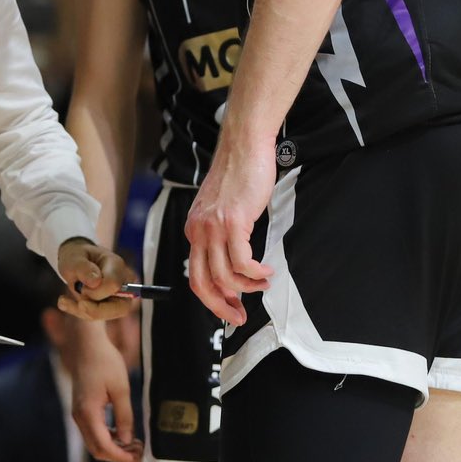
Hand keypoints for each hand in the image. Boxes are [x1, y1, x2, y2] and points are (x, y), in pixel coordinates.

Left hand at [57, 238, 133, 320]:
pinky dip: (79, 312)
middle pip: (120, 307)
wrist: (75, 262)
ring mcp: (119, 297)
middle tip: (77, 304)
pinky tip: (64, 303)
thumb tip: (96, 282)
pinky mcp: (110, 307)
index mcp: (117, 265)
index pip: (113, 285)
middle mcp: (124, 283)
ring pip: (107, 315)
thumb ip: (82, 267)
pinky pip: (97, 316)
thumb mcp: (73, 257)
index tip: (80, 286)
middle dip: (94, 310)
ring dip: (82, 311)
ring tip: (63, 300)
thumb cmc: (76, 257)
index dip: (95, 291)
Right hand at [60, 319, 141, 461]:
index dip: (121, 457)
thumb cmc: (105, 362)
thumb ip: (125, 416)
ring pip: (95, 442)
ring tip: (135, 443)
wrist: (87, 344)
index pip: (104, 447)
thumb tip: (128, 440)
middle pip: (97, 449)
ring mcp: (78, 413)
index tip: (138, 458)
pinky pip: (94, 431)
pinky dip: (108, 437)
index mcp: (88, 413)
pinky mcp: (82, 408)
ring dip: (114, 447)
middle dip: (118, 455)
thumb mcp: (121, 389)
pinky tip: (124, 432)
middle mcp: (79, 417)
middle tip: (139, 453)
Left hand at [184, 137, 275, 327]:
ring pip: (224, 276)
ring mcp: (214, 227)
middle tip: (240, 317)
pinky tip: (266, 271)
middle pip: (203, 283)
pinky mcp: (233, 222)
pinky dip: (255, 273)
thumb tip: (232, 265)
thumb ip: (220, 234)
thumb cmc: (238, 173)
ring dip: (246, 288)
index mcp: (194, 229)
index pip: (196, 275)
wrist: (244, 145)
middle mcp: (198, 231)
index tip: (230, 309)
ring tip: (262, 284)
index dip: (213, 299)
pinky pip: (242, 261)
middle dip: (221, 306)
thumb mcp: (221, 209)